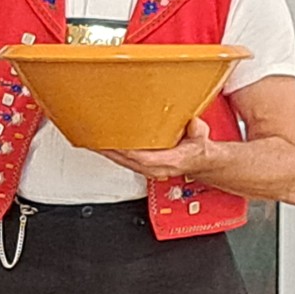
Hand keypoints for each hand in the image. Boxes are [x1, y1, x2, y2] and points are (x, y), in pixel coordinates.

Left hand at [97, 115, 216, 180]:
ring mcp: (148, 170)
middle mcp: (155, 169)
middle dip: (109, 150)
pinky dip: (112, 154)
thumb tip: (193, 123)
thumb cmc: (196, 149)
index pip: (143, 157)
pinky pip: (124, 162)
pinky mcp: (142, 168)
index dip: (126, 151)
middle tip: (94, 138)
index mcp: (169, 161)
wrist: (199, 162)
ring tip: (93, 141)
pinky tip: (103, 146)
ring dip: (107, 152)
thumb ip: (197, 129)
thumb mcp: (201, 136)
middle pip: (126, 160)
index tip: (113, 142)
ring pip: (122, 163)